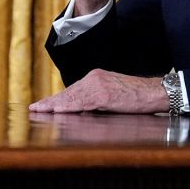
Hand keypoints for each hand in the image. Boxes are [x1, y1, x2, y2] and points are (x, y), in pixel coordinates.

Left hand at [28, 69, 167, 113]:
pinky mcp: (104, 95)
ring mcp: (98, 86)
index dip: (56, 99)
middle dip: (50, 102)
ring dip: (54, 105)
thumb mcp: (113, 94)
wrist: (155, 92)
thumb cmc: (137, 96)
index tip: (42, 104)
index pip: (72, 91)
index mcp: (95, 77)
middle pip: (68, 93)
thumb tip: (82, 110)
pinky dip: (68, 107)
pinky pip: (82, 103)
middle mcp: (94, 78)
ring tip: (40, 110)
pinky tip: (57, 111)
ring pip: (71, 98)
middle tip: (34, 108)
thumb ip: (97, 98)